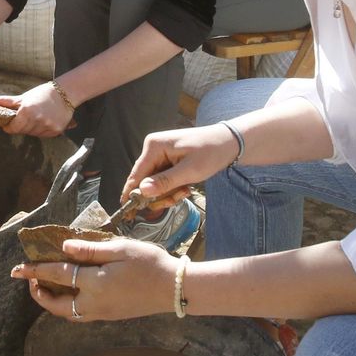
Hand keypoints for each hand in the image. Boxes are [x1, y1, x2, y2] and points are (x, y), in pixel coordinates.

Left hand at [0, 83, 71, 137]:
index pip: (13, 128)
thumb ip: (5, 101)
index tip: (9, 124)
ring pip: (33, 134)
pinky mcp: (56, 131)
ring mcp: (47, 126)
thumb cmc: (42, 93)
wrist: (65, 93)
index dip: (9, 127)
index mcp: (27, 111)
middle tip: (25, 117)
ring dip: (31, 128)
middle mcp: (37, 120)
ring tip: (36, 116)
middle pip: (22, 131)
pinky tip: (44, 120)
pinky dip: (41, 130)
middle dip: (20, 126)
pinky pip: (43, 135)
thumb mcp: (23, 97)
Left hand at [11, 237, 178, 321]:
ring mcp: (102, 313)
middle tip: (29, 278)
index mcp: (96, 284)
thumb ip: (91, 249)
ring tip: (45, 285)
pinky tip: (69, 292)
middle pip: (56, 305)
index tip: (18, 267)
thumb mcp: (120, 249)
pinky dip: (66, 306)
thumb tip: (64, 247)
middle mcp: (95, 304)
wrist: (175, 289)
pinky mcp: (110, 315)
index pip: (58, 275)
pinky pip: (79, 315)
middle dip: (38, 293)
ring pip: (67, 313)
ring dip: (51, 301)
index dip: (36, 270)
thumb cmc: (150, 264)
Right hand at [119, 124, 239, 209]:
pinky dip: (172, 188)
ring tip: (186, 191)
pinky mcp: (166, 161)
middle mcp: (152, 149)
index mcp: (154, 146)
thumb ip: (165, 182)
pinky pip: (162, 181)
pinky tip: (186, 187)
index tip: (127, 213)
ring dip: (168, 193)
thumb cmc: (211, 152)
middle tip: (179, 197)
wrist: (228, 143)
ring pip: (154, 184)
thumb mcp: (189, 171)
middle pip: (145, 182)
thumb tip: (141, 191)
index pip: (136, 174)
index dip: (132, 194)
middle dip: (160, 195)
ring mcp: (159, 155)